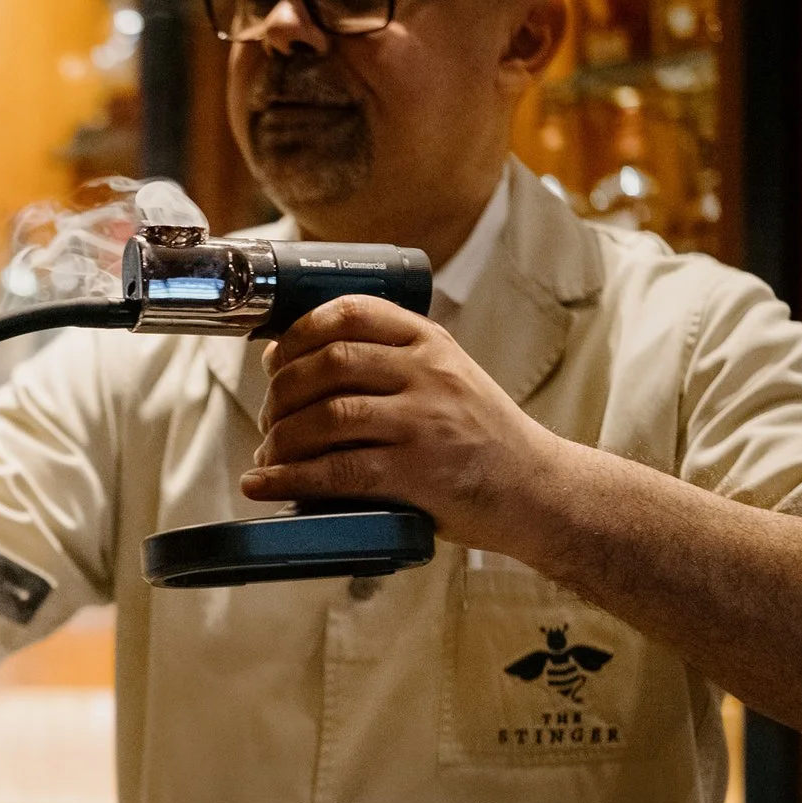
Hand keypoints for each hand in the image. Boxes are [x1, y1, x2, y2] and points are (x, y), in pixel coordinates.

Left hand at [240, 296, 570, 554]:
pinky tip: (264, 483)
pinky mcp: (419, 473)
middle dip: (280, 393)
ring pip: (327, 417)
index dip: (298, 333)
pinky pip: (338, 471)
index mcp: (431, 343)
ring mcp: (426, 422)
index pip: (353, 312)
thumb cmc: (479, 439)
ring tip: (268, 456)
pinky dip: (290, 478)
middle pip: (329, 363)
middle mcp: (429, 374)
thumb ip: (383, 363)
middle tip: (268, 420)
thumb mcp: (445, 378)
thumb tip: (286, 357)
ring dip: (281, 438)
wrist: (537, 490)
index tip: (273, 360)